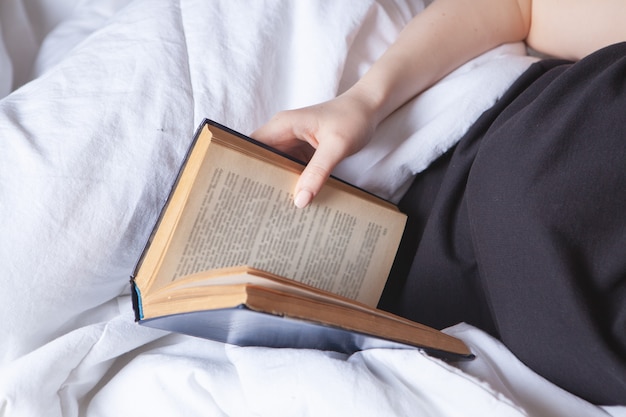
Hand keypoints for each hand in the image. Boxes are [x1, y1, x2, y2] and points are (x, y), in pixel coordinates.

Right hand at [252, 91, 376, 207]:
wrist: (370, 109)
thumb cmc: (353, 119)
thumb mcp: (337, 146)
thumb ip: (318, 172)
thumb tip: (300, 200)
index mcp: (283, 126)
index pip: (251, 146)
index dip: (243, 166)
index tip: (242, 189)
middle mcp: (284, 134)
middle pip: (262, 160)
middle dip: (260, 180)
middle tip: (258, 207)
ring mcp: (293, 143)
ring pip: (276, 167)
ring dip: (277, 184)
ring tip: (273, 208)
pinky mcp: (303, 152)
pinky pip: (292, 170)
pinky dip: (292, 183)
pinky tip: (294, 200)